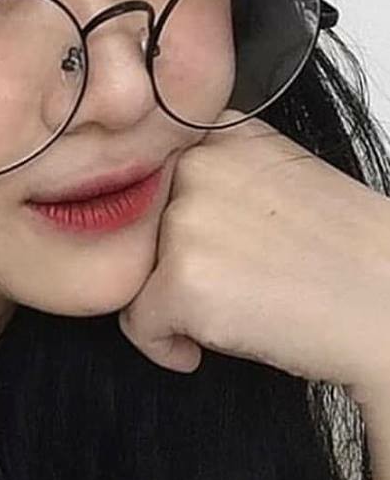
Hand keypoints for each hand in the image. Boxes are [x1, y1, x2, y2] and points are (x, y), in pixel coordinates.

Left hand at [117, 110, 389, 406]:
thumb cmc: (345, 253)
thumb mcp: (276, 174)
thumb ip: (213, 171)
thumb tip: (147, 194)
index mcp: (218, 133)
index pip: (150, 177)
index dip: (166, 221)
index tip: (199, 247)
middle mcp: (194, 165)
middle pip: (135, 227)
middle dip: (168, 264)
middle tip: (227, 284)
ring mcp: (184, 220)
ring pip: (132, 273)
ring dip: (169, 302)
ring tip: (233, 309)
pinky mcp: (180, 280)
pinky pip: (138, 324)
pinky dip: (165, 345)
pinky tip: (208, 346)